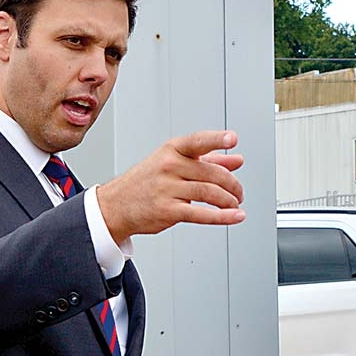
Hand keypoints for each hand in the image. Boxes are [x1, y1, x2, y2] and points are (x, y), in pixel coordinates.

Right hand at [97, 130, 244, 242]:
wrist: (116, 205)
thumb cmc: (148, 182)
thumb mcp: (175, 163)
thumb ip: (209, 160)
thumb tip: (236, 160)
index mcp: (172, 150)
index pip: (197, 141)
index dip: (216, 139)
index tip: (233, 139)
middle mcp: (169, 166)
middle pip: (211, 173)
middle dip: (232, 185)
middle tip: (239, 193)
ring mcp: (167, 189)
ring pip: (209, 193)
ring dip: (229, 201)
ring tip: (236, 205)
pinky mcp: (167, 210)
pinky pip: (200, 214)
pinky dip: (222, 217)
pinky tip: (234, 216)